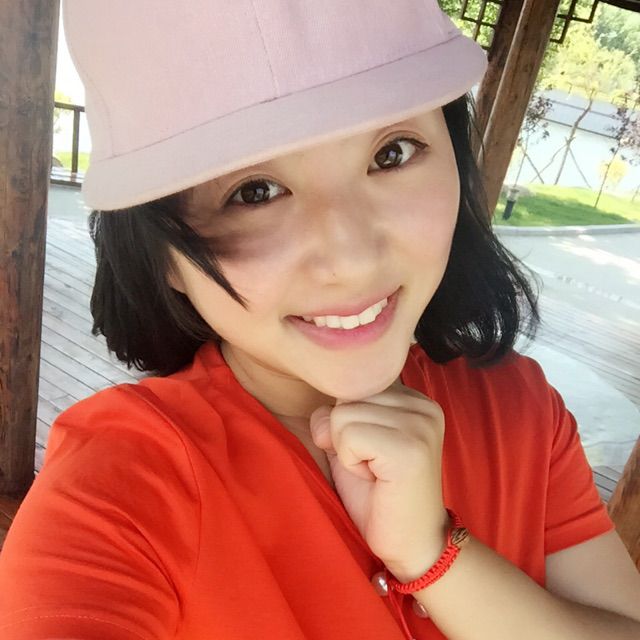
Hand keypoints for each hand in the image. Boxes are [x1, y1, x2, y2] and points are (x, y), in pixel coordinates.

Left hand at [309, 379, 449, 578]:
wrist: (409, 545)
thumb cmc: (378, 496)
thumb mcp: (351, 443)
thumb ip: (337, 415)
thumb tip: (322, 412)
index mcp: (414, 399)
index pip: (353, 385)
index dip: (346, 423)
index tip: (372, 454)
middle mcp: (424, 406)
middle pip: (345, 398)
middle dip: (343, 436)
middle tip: (372, 466)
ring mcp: (420, 425)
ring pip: (342, 415)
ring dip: (347, 451)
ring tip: (374, 472)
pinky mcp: (410, 448)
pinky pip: (349, 436)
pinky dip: (350, 462)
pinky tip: (374, 478)